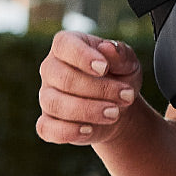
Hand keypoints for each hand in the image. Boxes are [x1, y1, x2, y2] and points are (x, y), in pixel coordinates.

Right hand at [36, 32, 143, 146]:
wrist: (119, 107)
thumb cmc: (120, 77)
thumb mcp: (128, 63)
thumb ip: (120, 54)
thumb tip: (108, 48)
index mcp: (67, 46)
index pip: (64, 44)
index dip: (82, 56)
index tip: (104, 68)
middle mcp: (51, 69)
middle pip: (64, 78)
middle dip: (99, 89)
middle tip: (127, 96)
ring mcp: (46, 96)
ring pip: (55, 103)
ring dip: (88, 110)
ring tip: (115, 114)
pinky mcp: (47, 122)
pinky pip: (47, 128)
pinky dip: (67, 131)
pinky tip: (89, 130)